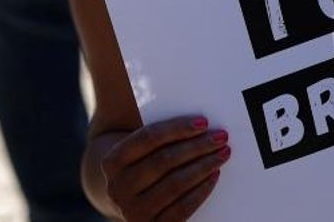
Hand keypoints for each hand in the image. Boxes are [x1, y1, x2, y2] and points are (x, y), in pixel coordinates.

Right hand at [101, 116, 230, 221]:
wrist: (128, 203)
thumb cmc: (140, 167)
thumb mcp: (136, 152)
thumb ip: (155, 138)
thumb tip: (196, 125)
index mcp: (110, 162)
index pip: (148, 138)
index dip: (177, 128)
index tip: (203, 122)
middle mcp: (117, 188)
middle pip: (164, 160)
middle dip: (196, 147)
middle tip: (220, 137)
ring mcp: (133, 212)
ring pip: (175, 184)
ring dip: (203, 166)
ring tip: (222, 154)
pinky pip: (183, 208)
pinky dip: (202, 190)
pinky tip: (214, 176)